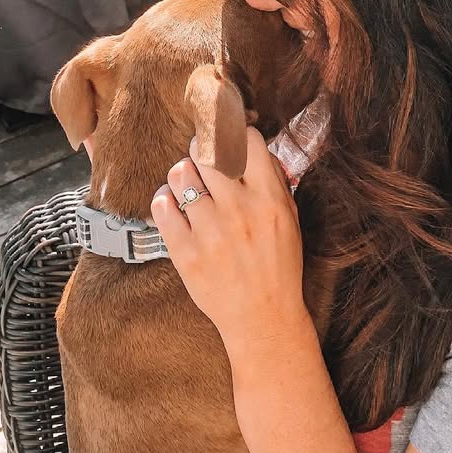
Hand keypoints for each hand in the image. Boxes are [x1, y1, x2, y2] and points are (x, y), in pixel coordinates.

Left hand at [151, 128, 313, 359]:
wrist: (264, 318)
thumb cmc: (279, 267)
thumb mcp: (290, 219)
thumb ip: (274, 181)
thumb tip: (253, 147)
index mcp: (269, 198)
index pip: (244, 138)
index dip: (233, 135)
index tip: (228, 142)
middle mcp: (239, 209)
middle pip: (206, 150)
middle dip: (201, 150)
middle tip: (202, 160)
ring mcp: (210, 230)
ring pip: (180, 174)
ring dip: (182, 175)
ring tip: (189, 187)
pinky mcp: (185, 251)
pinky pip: (162, 206)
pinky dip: (165, 201)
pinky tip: (174, 208)